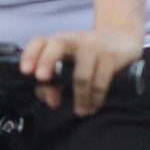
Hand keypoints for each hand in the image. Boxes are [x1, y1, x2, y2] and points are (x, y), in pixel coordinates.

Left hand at [20, 25, 144, 116]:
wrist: (123, 38)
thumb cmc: (89, 57)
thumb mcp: (69, 65)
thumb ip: (52, 84)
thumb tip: (51, 100)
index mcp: (60, 41)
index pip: (40, 42)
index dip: (30, 55)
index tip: (26, 71)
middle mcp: (75, 39)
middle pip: (58, 44)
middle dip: (47, 61)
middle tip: (42, 80)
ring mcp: (94, 45)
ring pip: (81, 74)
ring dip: (80, 98)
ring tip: (81, 111)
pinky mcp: (112, 55)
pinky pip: (100, 81)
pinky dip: (95, 98)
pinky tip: (93, 105)